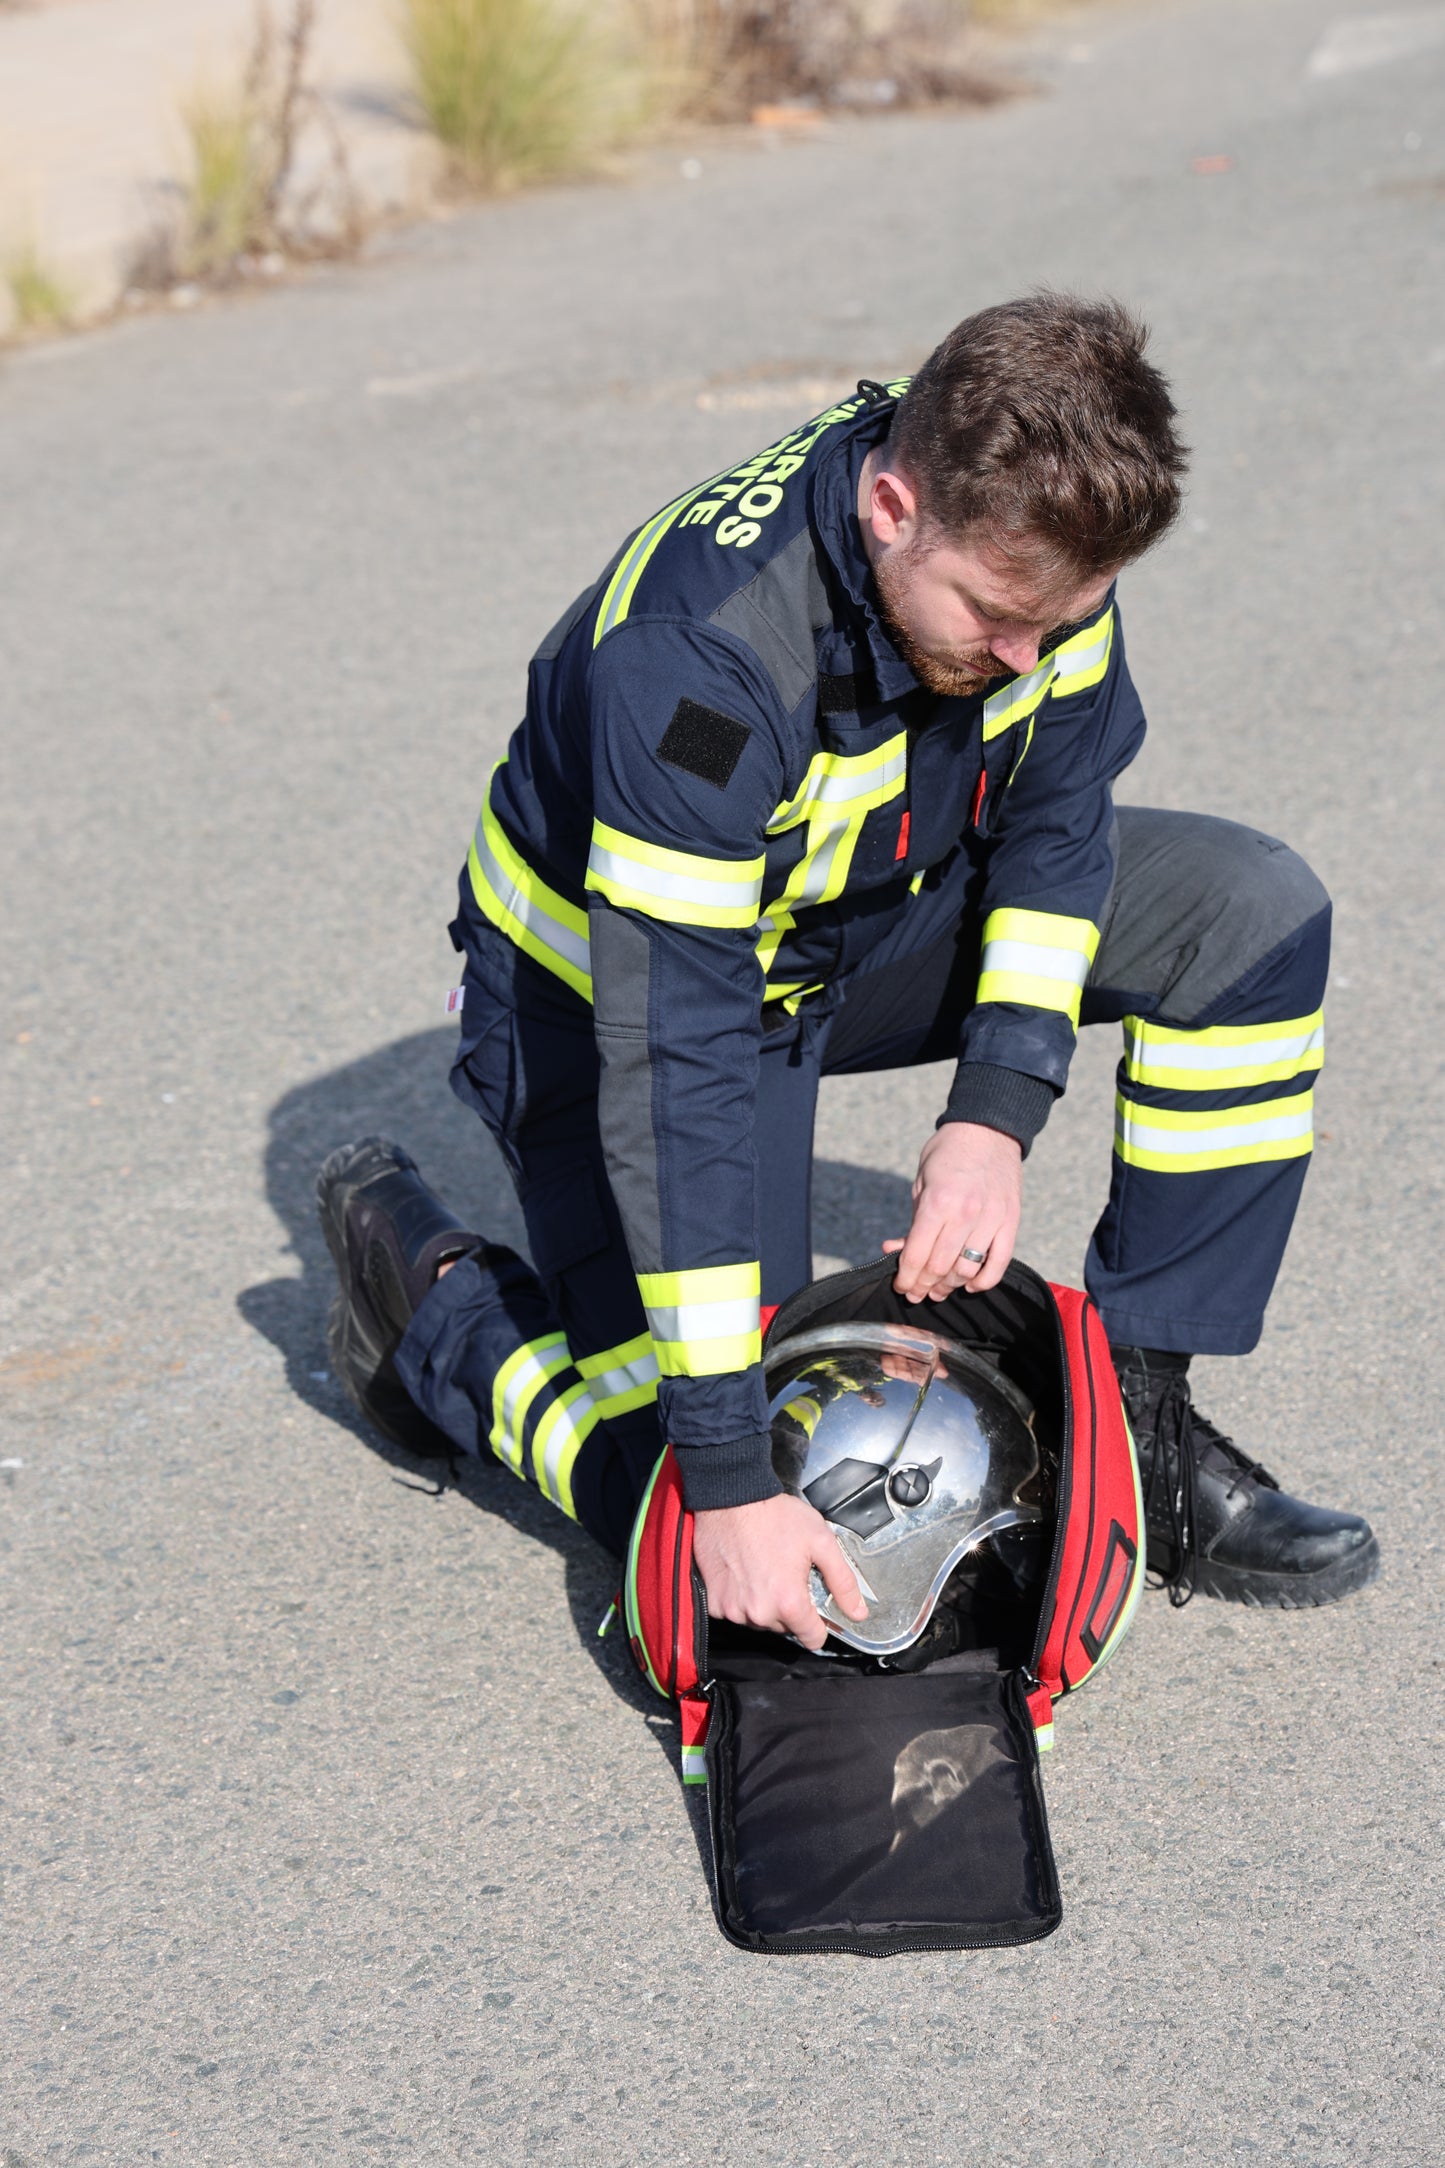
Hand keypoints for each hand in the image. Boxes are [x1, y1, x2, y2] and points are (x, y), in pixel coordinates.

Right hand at [691, 1492, 868, 1651]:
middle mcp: (759, 1613)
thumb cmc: (774, 1516)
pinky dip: (742, 1599)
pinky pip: (735, 1612)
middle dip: (790, 1607)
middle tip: (788, 1575)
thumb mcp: (821, 1542)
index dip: (819, 1624)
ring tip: (765, 1571)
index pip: (812, 1639)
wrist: (731, 1499)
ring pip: (760, 1622)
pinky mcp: (714, 1603)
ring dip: (765, 1604)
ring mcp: (733, 1610)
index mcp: (788, 1602)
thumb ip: (843, 1582)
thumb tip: (858, 1612)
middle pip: (786, 1628)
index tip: (815, 1608)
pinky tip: (746, 1574)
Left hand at [883, 1122, 1022, 1302]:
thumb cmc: (948, 1154)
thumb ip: (912, 1221)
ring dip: (950, 1286)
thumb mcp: (921, 1184)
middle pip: (940, 1268)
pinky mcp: (1011, 1221)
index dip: (905, 1277)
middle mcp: (966, 1214)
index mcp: (938, 1203)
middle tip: (916, 1293)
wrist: (988, 1129)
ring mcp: (992, 1219)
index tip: (900, 1286)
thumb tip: (893, 1250)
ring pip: (967, 1270)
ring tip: (939, 1289)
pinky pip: (999, 1263)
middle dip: (923, 1286)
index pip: (916, 1255)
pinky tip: (969, 1285)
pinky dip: (983, 1281)